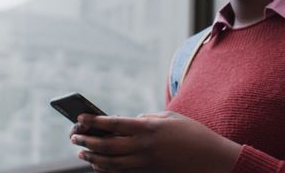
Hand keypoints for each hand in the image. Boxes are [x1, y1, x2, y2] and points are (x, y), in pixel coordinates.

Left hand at [69, 111, 241, 172]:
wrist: (210, 159)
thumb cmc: (193, 133)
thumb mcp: (170, 118)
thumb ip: (147, 118)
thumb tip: (129, 121)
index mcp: (149, 128)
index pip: (115, 124)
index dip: (95, 121)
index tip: (80, 117)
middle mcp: (144, 146)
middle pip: (108, 145)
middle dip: (88, 140)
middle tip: (74, 135)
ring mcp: (145, 162)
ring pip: (111, 162)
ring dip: (93, 156)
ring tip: (81, 150)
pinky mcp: (148, 172)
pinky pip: (121, 172)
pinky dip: (106, 168)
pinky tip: (98, 163)